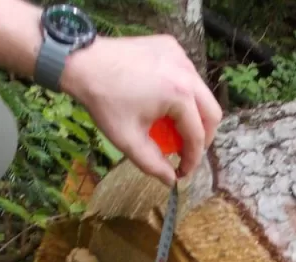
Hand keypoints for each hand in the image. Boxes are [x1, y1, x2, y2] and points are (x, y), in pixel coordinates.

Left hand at [60, 35, 222, 186]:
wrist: (84, 62)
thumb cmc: (105, 101)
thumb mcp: (128, 140)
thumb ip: (152, 164)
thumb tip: (170, 180)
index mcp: (180, 95)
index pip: (198, 135)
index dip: (192, 159)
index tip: (182, 172)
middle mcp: (187, 73)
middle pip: (212, 113)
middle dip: (202, 137)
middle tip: (186, 151)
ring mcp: (180, 56)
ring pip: (202, 92)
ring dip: (193, 114)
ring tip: (173, 128)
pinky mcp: (171, 46)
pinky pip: (187, 74)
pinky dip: (183, 91)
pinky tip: (163, 100)